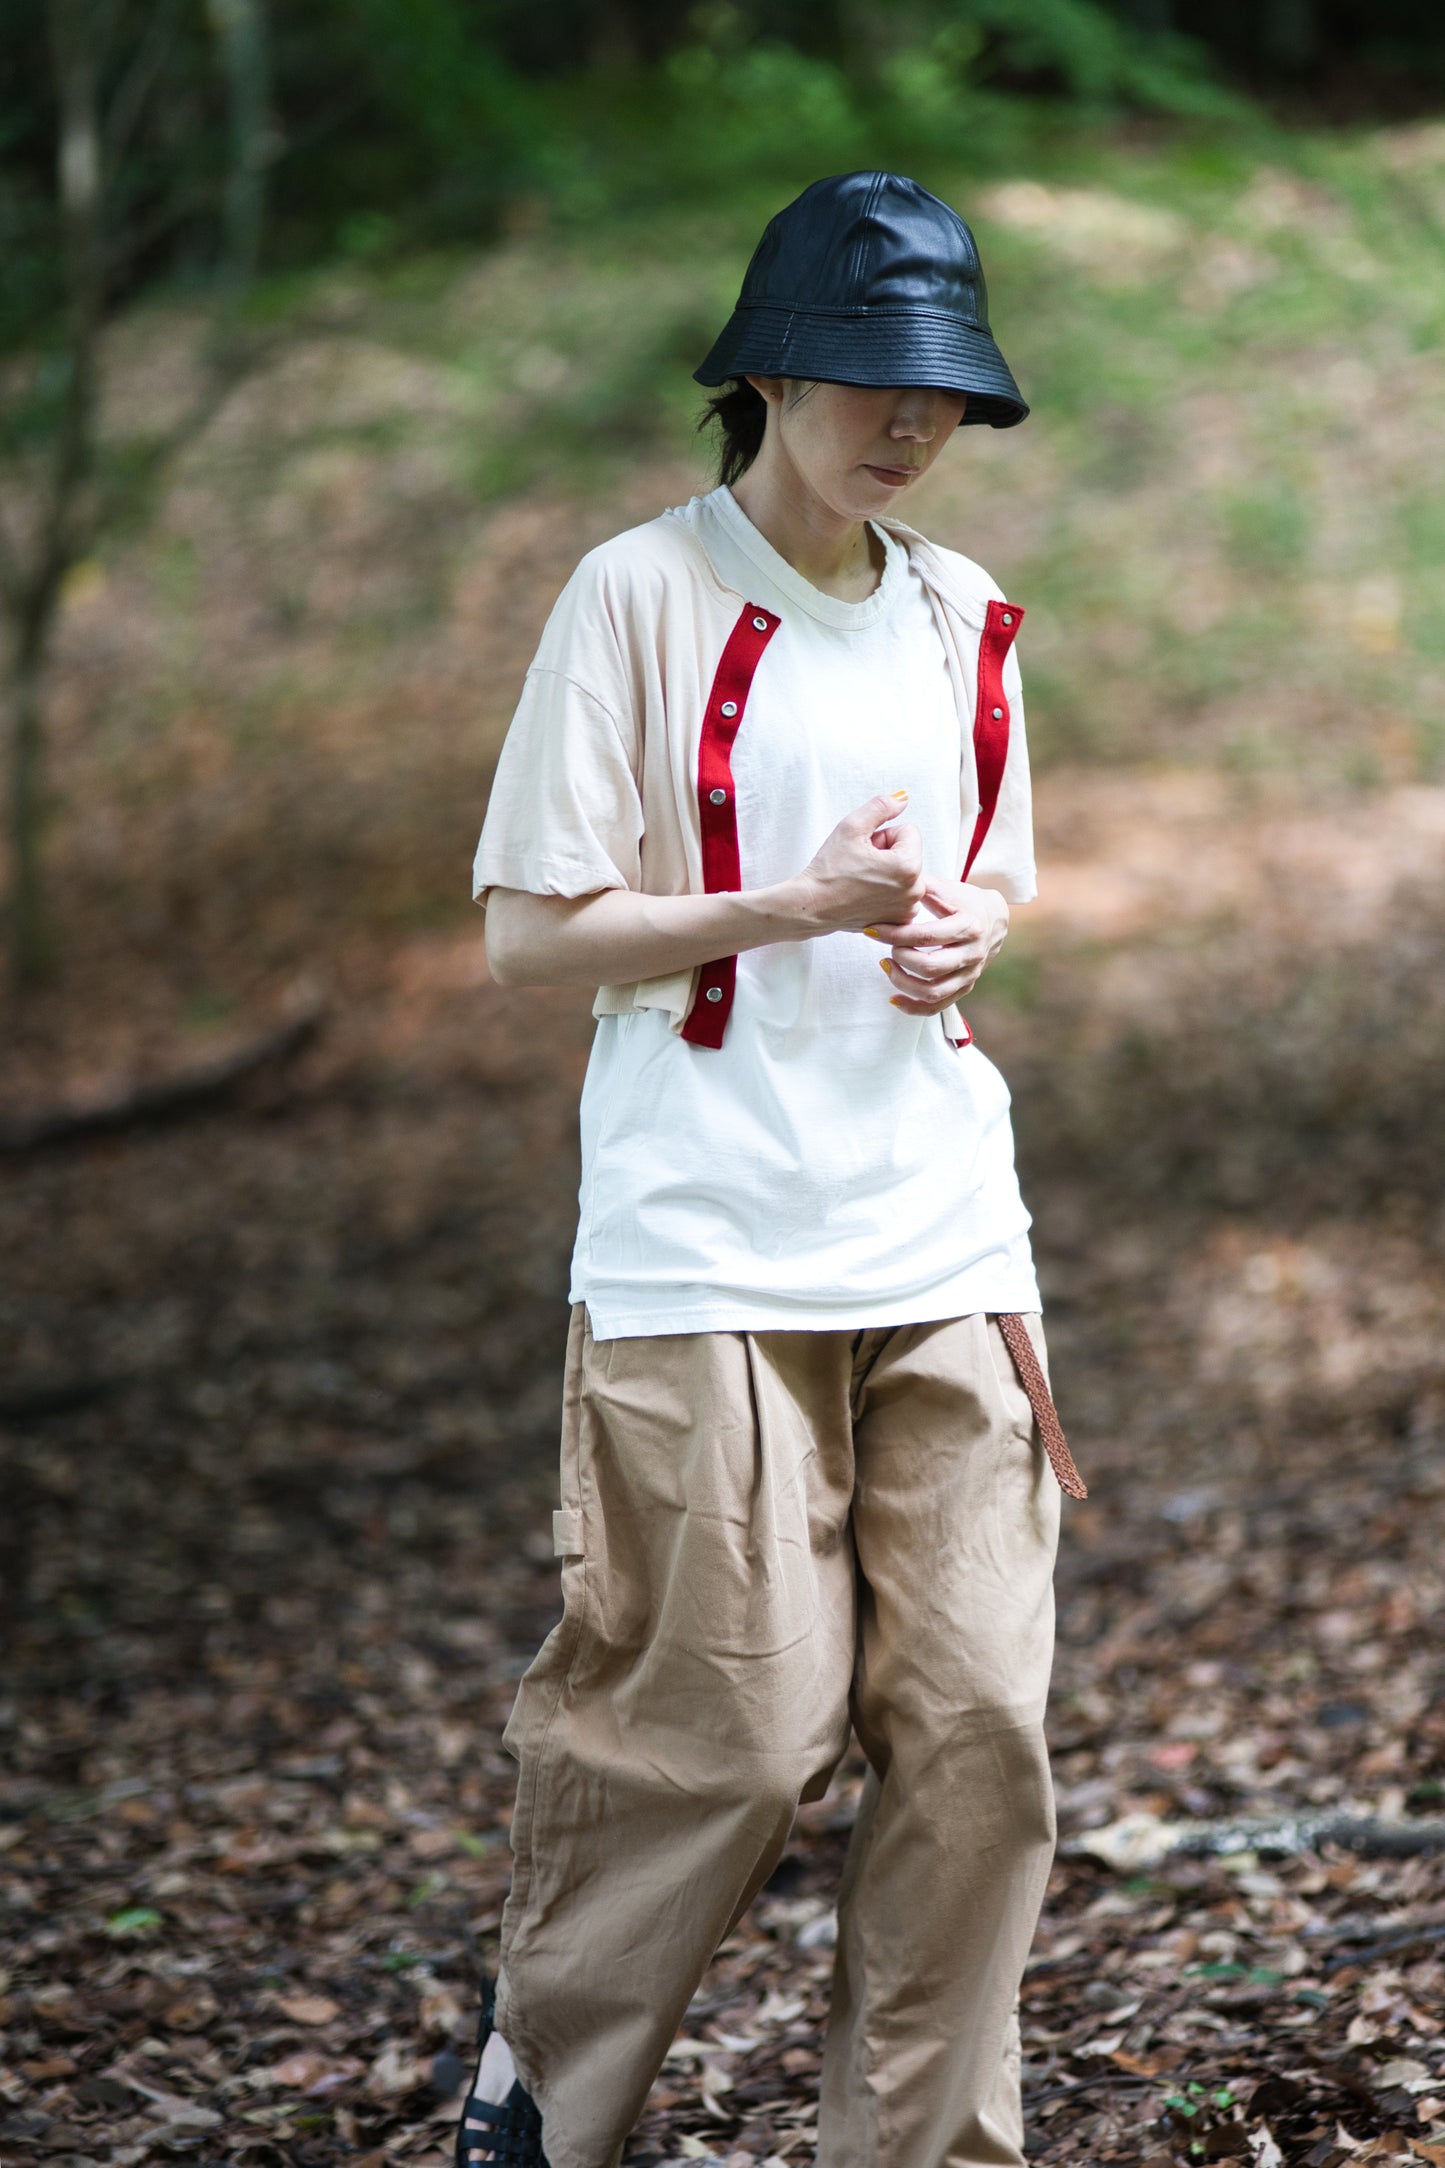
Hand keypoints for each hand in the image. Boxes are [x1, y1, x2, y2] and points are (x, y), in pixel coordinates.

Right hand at [792, 792, 927, 934]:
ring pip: (905, 874)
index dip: (883, 835)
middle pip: (908, 853)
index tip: (865, 849)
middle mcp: (914, 890)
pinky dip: (888, 892)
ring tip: (861, 881)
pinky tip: (866, 895)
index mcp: (908, 866)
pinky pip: (902, 893)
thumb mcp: (852, 827)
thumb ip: (881, 806)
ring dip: (888, 873)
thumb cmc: (829, 871)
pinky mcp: (900, 920)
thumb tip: (902, 798)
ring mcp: (908, 908)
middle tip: (860, 865)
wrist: (812, 906)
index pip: (908, 831)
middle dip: (887, 854)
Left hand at [867, 879, 1009, 1014]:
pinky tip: (893, 998)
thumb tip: (890, 881)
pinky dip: (913, 1007)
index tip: (871, 930)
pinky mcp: (964, 988)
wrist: (994, 918)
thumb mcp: (946, 888)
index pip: (926, 936)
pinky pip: (937, 1007)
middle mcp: (973, 953)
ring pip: (933, 992)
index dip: (894, 934)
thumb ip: (919, 885)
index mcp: (969, 926)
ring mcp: (970, 974)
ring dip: (903, 982)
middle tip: (886, 948)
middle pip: (930, 968)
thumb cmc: (963, 900)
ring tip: (886, 965)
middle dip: (900, 959)